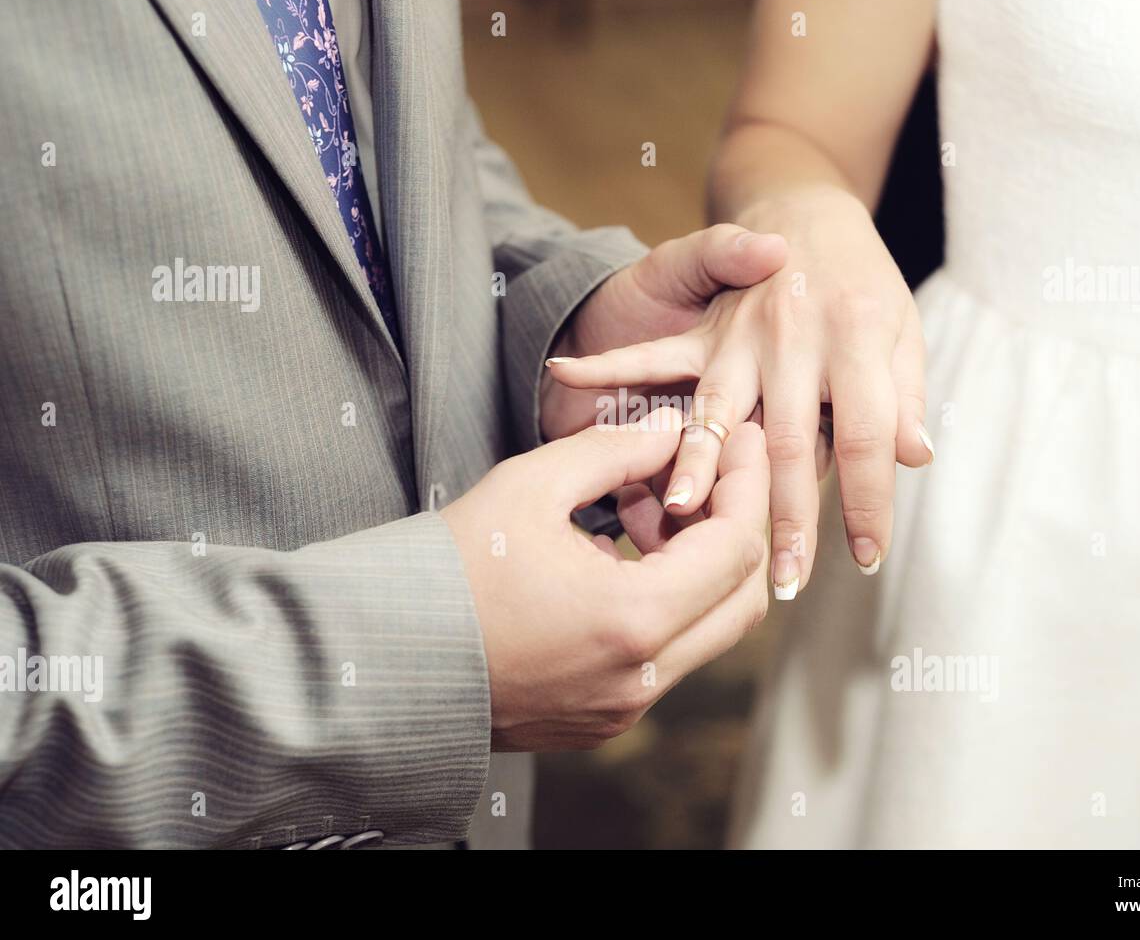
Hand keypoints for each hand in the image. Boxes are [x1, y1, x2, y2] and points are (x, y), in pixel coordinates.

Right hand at [442, 407, 770, 750]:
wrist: (382, 660)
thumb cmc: (446, 569)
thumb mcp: (531, 485)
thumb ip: (616, 449)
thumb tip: (673, 429)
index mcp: (632, 621)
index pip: (736, 548)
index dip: (748, 484)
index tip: (742, 438)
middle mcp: (642, 680)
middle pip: (743, 599)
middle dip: (739, 526)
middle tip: (715, 471)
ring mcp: (625, 708)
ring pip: (710, 630)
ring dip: (702, 565)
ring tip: (647, 508)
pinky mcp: (604, 719)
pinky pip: (668, 655)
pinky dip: (669, 601)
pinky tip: (624, 554)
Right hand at [547, 185, 931, 596]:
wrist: (812, 210)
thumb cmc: (865, 281)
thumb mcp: (904, 330)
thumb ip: (906, 395)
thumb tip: (916, 457)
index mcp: (856, 340)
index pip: (865, 437)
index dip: (868, 503)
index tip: (867, 559)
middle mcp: (794, 340)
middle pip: (787, 443)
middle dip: (784, 517)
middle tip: (779, 579)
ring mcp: (740, 335)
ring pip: (716, 414)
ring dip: (697, 468)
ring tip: (680, 516)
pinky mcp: (702, 331)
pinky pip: (652, 354)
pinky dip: (608, 364)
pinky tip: (567, 374)